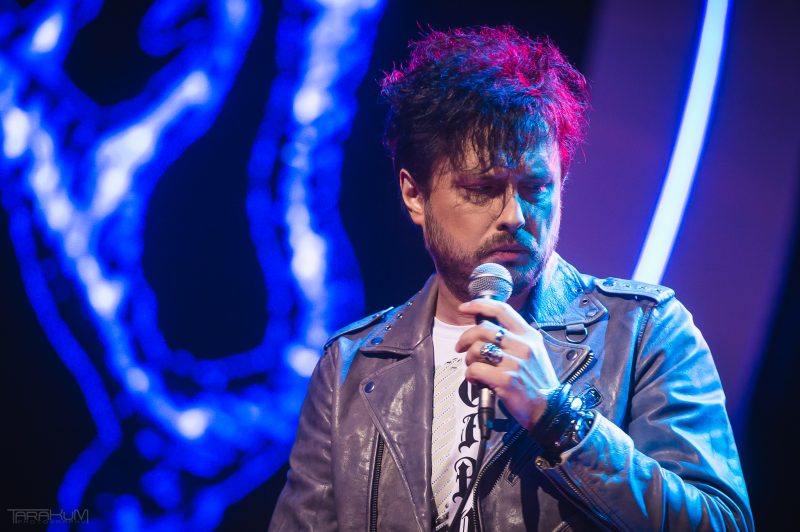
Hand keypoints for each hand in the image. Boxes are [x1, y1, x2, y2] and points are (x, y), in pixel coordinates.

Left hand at [455, 299, 560, 430]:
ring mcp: (514, 363)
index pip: (501, 310)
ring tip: (474, 368)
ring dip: (469, 359)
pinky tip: (477, 381)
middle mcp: (522, 346)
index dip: (479, 305)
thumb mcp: (534, 353)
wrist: (550, 410)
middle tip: (460, 347)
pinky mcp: (506, 380)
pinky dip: (470, 376)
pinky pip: (475, 370)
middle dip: (465, 338)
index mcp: (529, 336)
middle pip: (483, 329)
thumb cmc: (538, 383)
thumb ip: (514, 339)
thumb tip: (486, 332)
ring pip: (477, 349)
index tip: (464, 308)